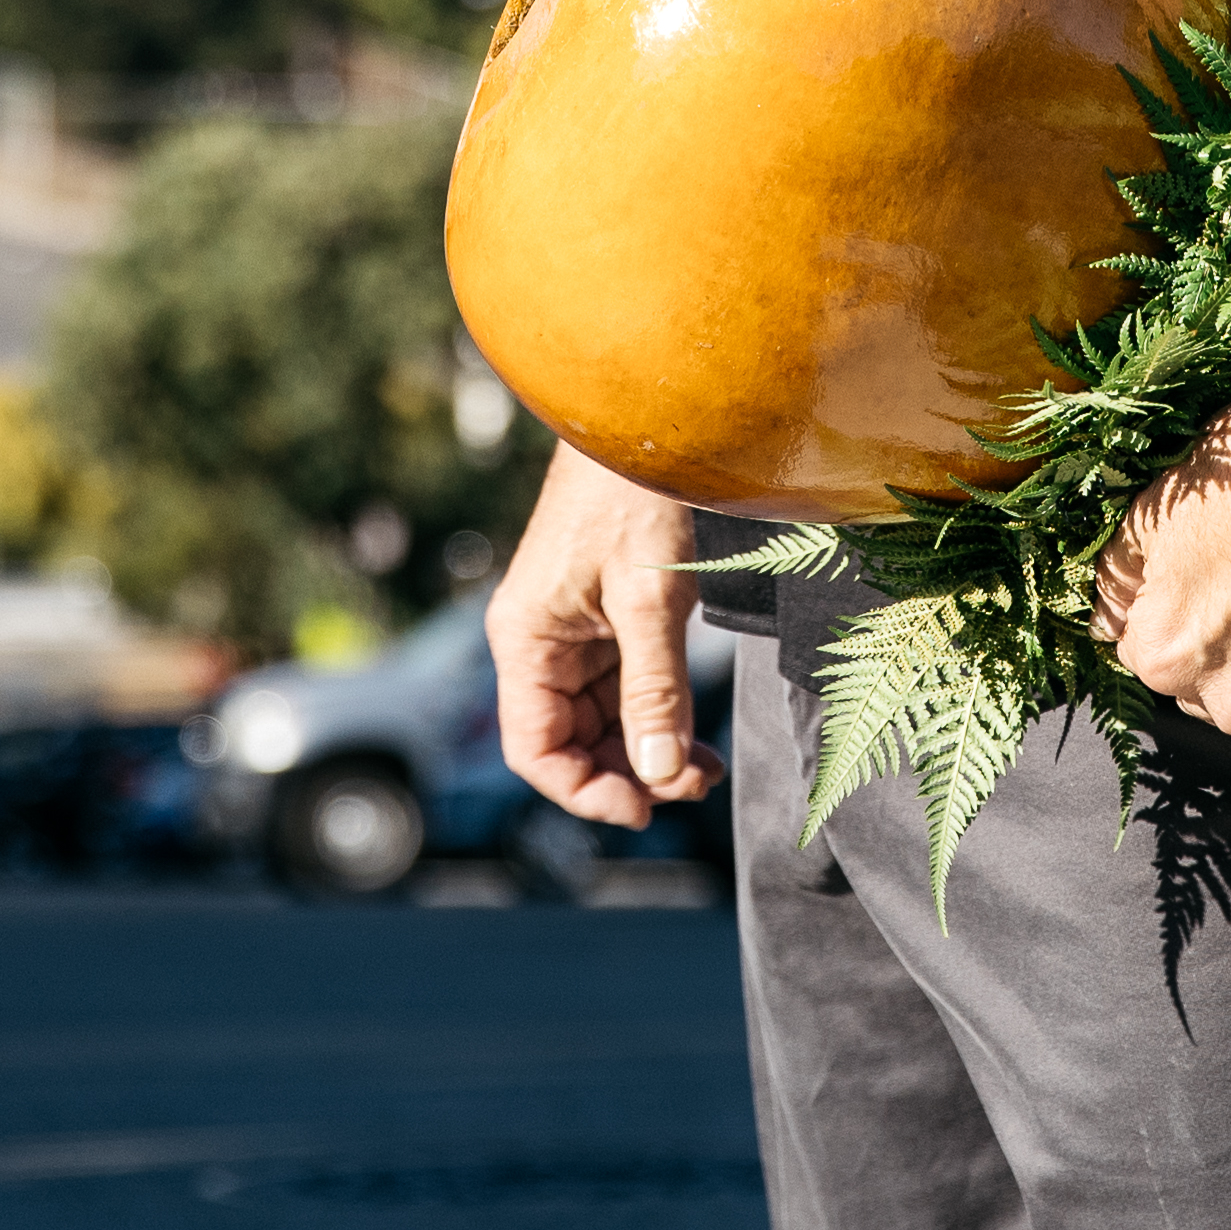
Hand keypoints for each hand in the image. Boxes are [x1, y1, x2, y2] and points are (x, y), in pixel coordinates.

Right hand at [487, 445, 722, 827]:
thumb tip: (660, 775)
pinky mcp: (610, 616)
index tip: (644, 809)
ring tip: (704, 767)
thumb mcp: (651, 598)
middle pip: (570, 741)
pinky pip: (626, 686)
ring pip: (602, 720)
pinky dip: (659, 715)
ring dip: (648, 751)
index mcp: (526, 638)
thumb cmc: (638, 494)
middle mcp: (542, 640)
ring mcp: (575, 629)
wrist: (656, 420)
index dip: (583, 792)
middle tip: (693, 784)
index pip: (533, 749)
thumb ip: (655, 691)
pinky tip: (697, 734)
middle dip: (627, 774)